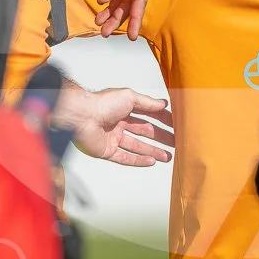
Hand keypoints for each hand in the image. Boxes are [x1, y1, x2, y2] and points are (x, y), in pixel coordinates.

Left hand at [55, 85, 174, 165]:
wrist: (81, 116)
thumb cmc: (103, 102)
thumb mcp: (129, 97)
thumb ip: (147, 103)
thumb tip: (164, 104)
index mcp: (124, 109)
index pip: (148, 115)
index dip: (162, 120)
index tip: (176, 125)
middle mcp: (119, 123)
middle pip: (144, 132)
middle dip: (161, 138)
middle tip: (176, 144)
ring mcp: (113, 138)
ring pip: (137, 147)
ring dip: (153, 151)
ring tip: (168, 157)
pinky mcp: (107, 151)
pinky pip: (125, 158)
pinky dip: (138, 160)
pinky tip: (152, 161)